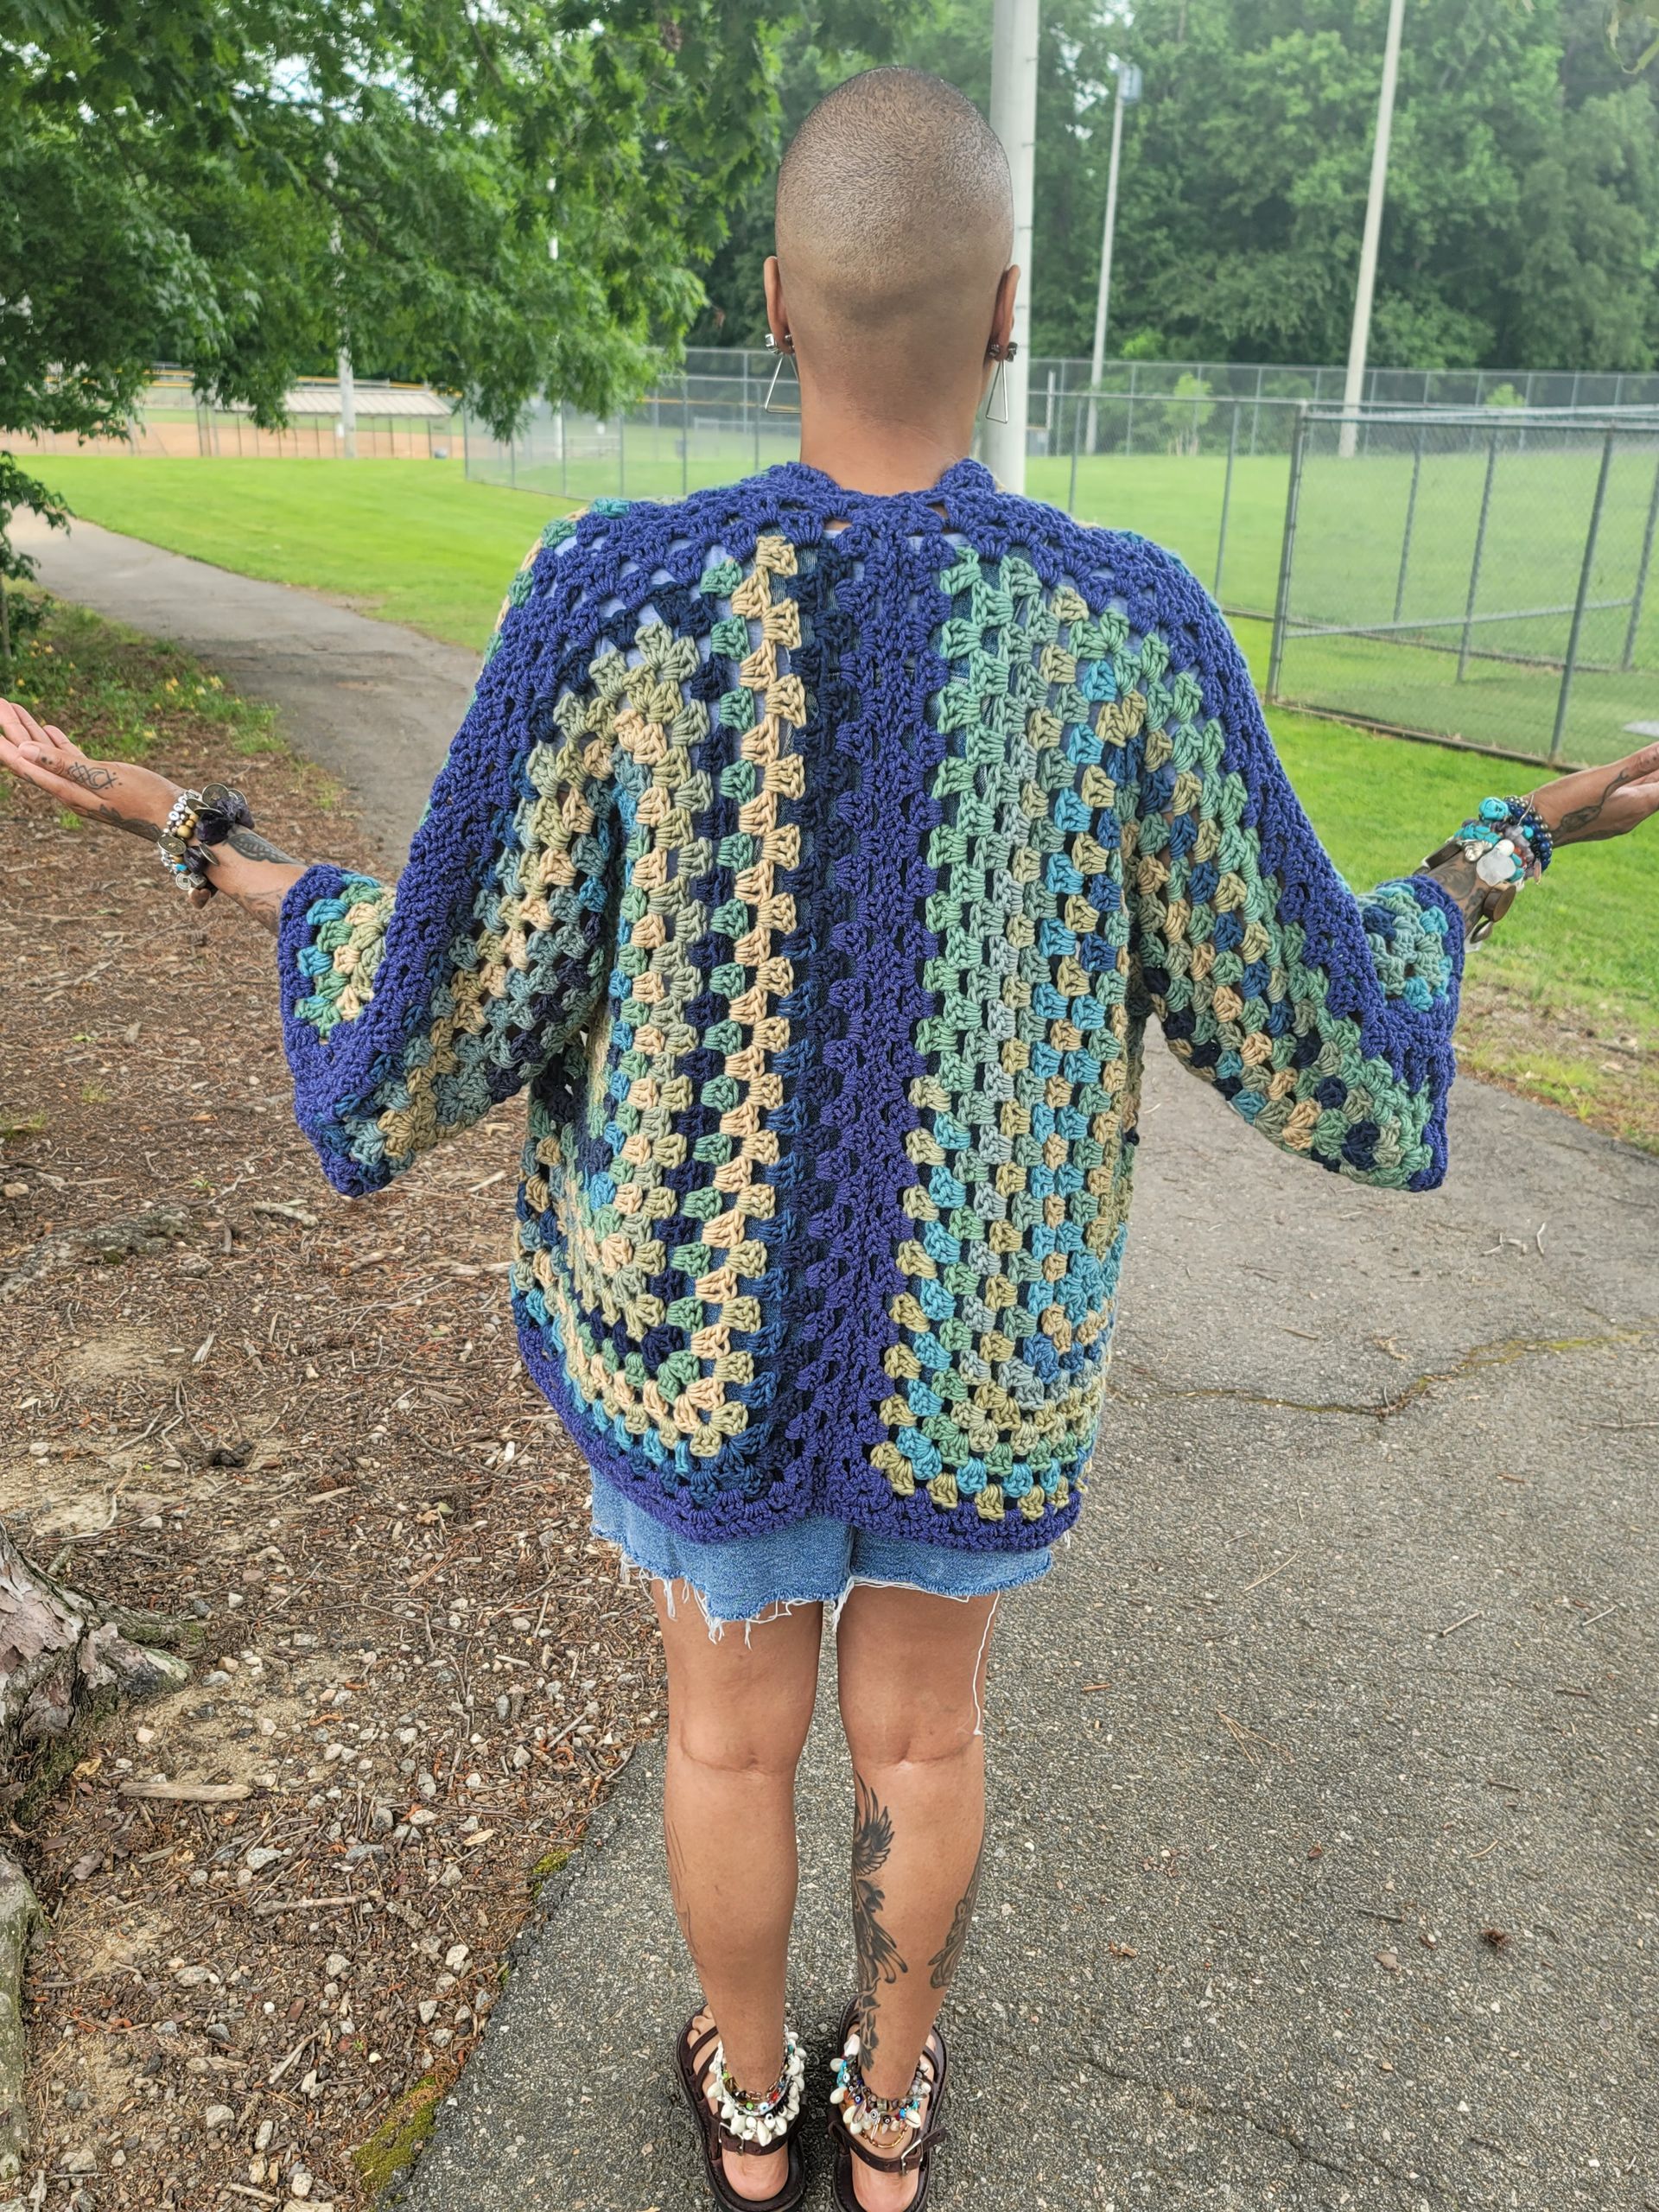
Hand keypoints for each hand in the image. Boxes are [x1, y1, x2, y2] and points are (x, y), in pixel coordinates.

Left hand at [0, 694, 181, 846]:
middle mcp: (67, 788)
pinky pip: (68, 758)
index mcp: (65, 788)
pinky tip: (49, 729)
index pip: (23, 763)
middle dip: (12, 729)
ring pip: (46, 754)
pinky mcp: (97, 780)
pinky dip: (55, 742)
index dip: (3, 743)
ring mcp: (81, 785)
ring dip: (29, 731)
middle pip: (30, 755)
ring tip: (14, 707)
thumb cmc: (143, 797)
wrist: (173, 818)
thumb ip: (62, 763)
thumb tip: (22, 750)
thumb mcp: (103, 777)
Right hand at [1531, 742, 1658, 844]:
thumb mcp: (1604, 777)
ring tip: (1654, 762)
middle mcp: (1630, 817)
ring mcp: (1615, 820)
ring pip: (1642, 796)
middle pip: (1657, 791)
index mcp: (1637, 806)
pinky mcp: (1600, 819)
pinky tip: (1629, 780)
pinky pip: (1626, 801)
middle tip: (1656, 755)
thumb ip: (1639, 762)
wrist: (1531, 829)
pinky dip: (1634, 786)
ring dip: (1650, 778)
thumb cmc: (1566, 803)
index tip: (1658, 756)